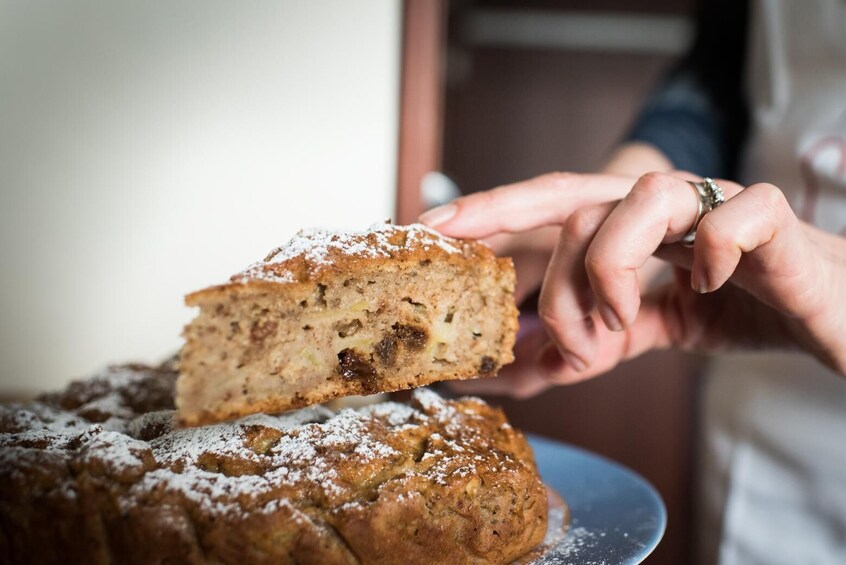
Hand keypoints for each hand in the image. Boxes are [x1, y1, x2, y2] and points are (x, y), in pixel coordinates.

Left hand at [422, 172, 845, 396]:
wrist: (830, 311)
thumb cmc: (738, 306)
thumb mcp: (645, 332)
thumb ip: (585, 345)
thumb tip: (512, 372)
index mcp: (631, 224)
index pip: (549, 204)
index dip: (490, 208)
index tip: (431, 225)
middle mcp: (664, 204)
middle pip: (578, 196)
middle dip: (533, 249)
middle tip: (522, 309)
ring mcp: (715, 202)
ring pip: (643, 198)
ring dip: (615, 270)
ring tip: (623, 321)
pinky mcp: (771, 219)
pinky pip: (729, 217)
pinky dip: (707, 253)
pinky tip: (704, 285)